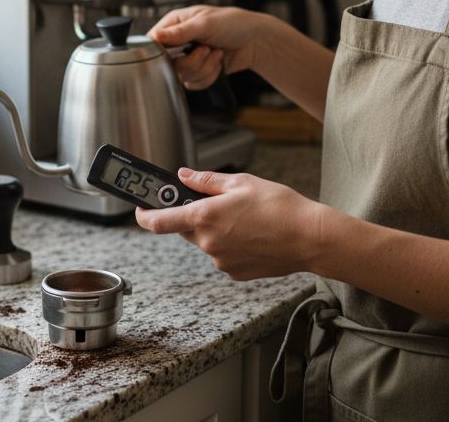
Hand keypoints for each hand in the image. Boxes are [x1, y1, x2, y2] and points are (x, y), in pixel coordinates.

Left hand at [135, 169, 325, 279]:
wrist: (309, 238)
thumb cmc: (280, 207)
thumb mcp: (241, 183)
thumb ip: (206, 181)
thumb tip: (183, 176)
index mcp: (204, 217)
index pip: (158, 221)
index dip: (144, 214)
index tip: (139, 207)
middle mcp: (207, 243)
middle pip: (185, 229)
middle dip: (194, 215)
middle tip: (216, 203)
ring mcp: (221, 261)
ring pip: (206, 242)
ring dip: (216, 230)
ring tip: (246, 219)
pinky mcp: (234, 273)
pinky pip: (223, 255)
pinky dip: (231, 244)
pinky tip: (253, 235)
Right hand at [147, 6, 268, 89]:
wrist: (255, 41)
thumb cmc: (234, 23)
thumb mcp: (205, 23)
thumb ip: (180, 32)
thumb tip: (157, 36)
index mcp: (175, 24)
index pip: (153, 41)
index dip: (160, 51)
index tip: (175, 53)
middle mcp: (179, 42)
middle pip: (167, 63)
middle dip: (191, 60)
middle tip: (206, 49)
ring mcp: (188, 58)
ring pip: (182, 76)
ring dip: (204, 67)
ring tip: (216, 52)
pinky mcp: (199, 72)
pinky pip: (194, 84)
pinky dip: (209, 75)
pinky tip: (218, 62)